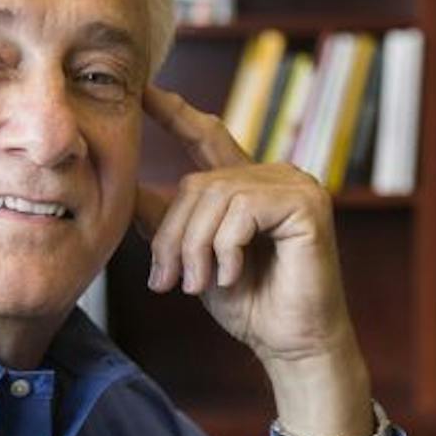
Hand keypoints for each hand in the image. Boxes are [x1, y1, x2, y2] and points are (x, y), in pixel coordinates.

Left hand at [137, 86, 372, 435]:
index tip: (142, 91)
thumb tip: (127, 189)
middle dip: (174, 236)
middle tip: (168, 281)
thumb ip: (168, 223)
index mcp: (248, 185)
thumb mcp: (195, 259)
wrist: (290, 345)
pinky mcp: (308, 203)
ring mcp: (296, 185)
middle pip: (196, 184)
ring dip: (197, 248)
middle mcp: (275, 176)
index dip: (174, 114)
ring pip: (215, 197)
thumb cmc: (250, 306)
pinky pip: (243, 210)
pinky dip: (228, 248)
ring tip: (199, 284)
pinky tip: (234, 275)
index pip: (206, 138)